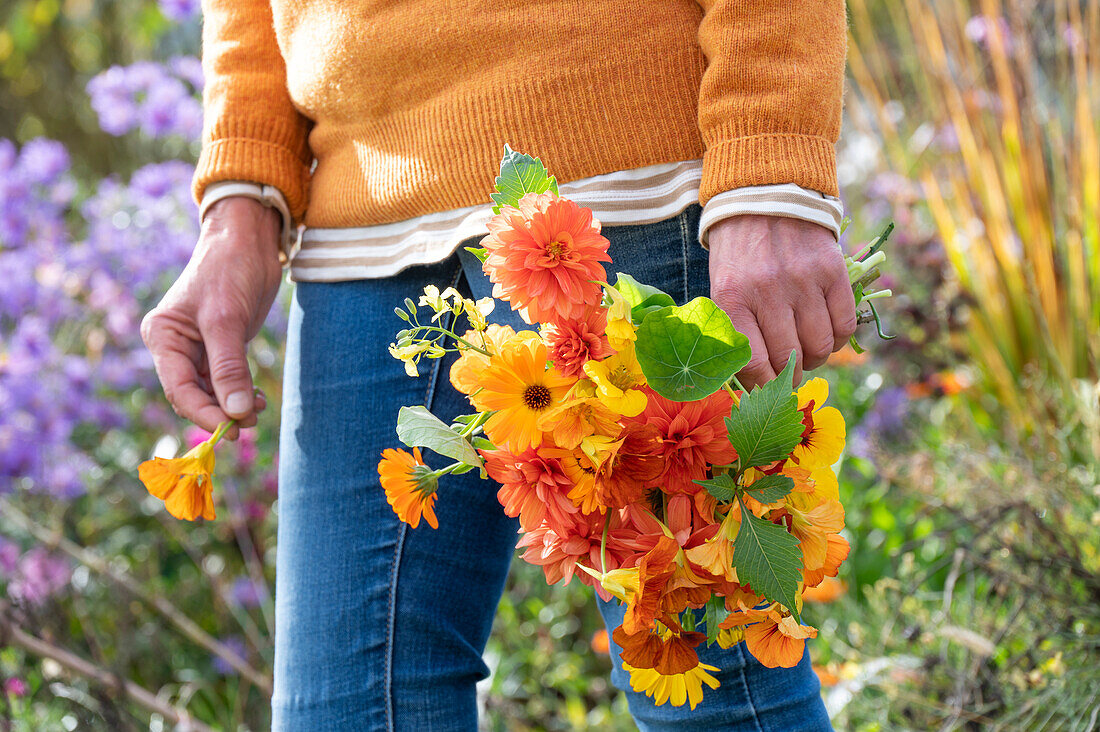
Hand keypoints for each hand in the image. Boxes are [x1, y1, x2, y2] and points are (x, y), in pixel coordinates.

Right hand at [141, 197, 283, 438]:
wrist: (249, 239)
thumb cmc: (230, 269)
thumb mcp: (227, 320)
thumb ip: (229, 367)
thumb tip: (236, 412)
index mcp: (163, 336)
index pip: (179, 388)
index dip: (204, 413)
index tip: (231, 429)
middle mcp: (175, 344)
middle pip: (193, 394)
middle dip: (220, 412)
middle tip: (249, 427)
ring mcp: (198, 346)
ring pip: (211, 391)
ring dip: (233, 405)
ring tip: (258, 413)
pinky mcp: (220, 345)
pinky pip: (226, 380)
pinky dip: (241, 392)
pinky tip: (257, 401)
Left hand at [708, 215, 855, 388]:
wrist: (764, 196)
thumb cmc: (739, 253)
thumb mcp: (723, 287)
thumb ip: (738, 330)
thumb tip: (755, 381)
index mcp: (733, 298)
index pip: (753, 363)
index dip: (763, 386)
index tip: (767, 389)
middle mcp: (768, 291)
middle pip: (789, 359)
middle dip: (789, 375)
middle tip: (789, 373)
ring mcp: (803, 281)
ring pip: (820, 346)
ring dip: (815, 358)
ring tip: (807, 351)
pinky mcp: (832, 271)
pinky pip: (844, 324)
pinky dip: (838, 338)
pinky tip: (826, 332)